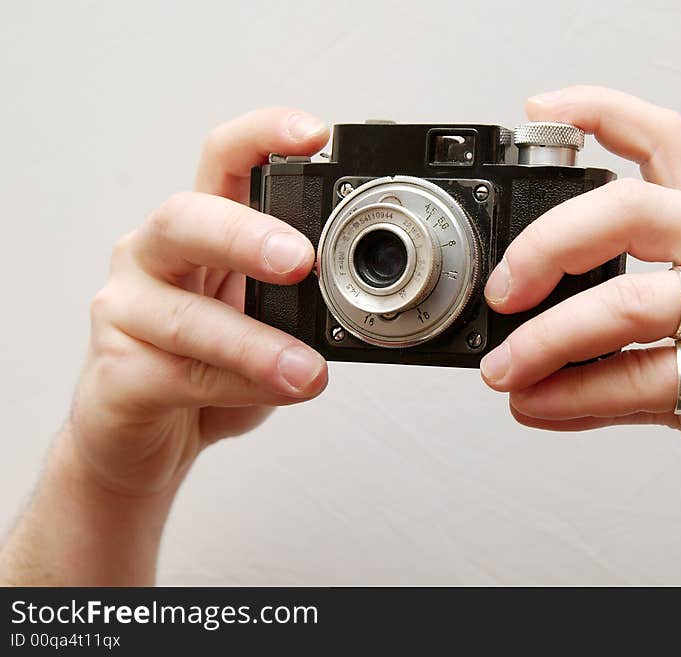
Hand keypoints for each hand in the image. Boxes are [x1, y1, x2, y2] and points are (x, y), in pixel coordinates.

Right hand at [70, 108, 329, 496]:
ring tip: (307, 368)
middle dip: (246, 234)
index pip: (222, 161)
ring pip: (183, 313)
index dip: (263, 136)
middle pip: (184, 216)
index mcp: (200, 233)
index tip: (316, 134)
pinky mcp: (117, 374)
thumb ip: (301, 304)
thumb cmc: (204, 371)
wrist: (143, 440)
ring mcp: (126, 314)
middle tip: (300, 262)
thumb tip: (361, 298)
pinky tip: (277, 392)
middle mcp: (154, 259)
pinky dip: (237, 386)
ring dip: (255, 342)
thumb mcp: (264, 324)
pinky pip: (178, 376)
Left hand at [480, 86, 680, 519]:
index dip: (599, 113)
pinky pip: (640, 375)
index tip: (541, 111)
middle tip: (503, 290)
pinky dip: (575, 394)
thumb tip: (539, 378)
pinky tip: (543, 406)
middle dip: (544, 245)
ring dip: (543, 340)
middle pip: (626, 208)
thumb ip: (629, 350)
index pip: (666, 141)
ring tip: (504, 371)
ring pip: (624, 301)